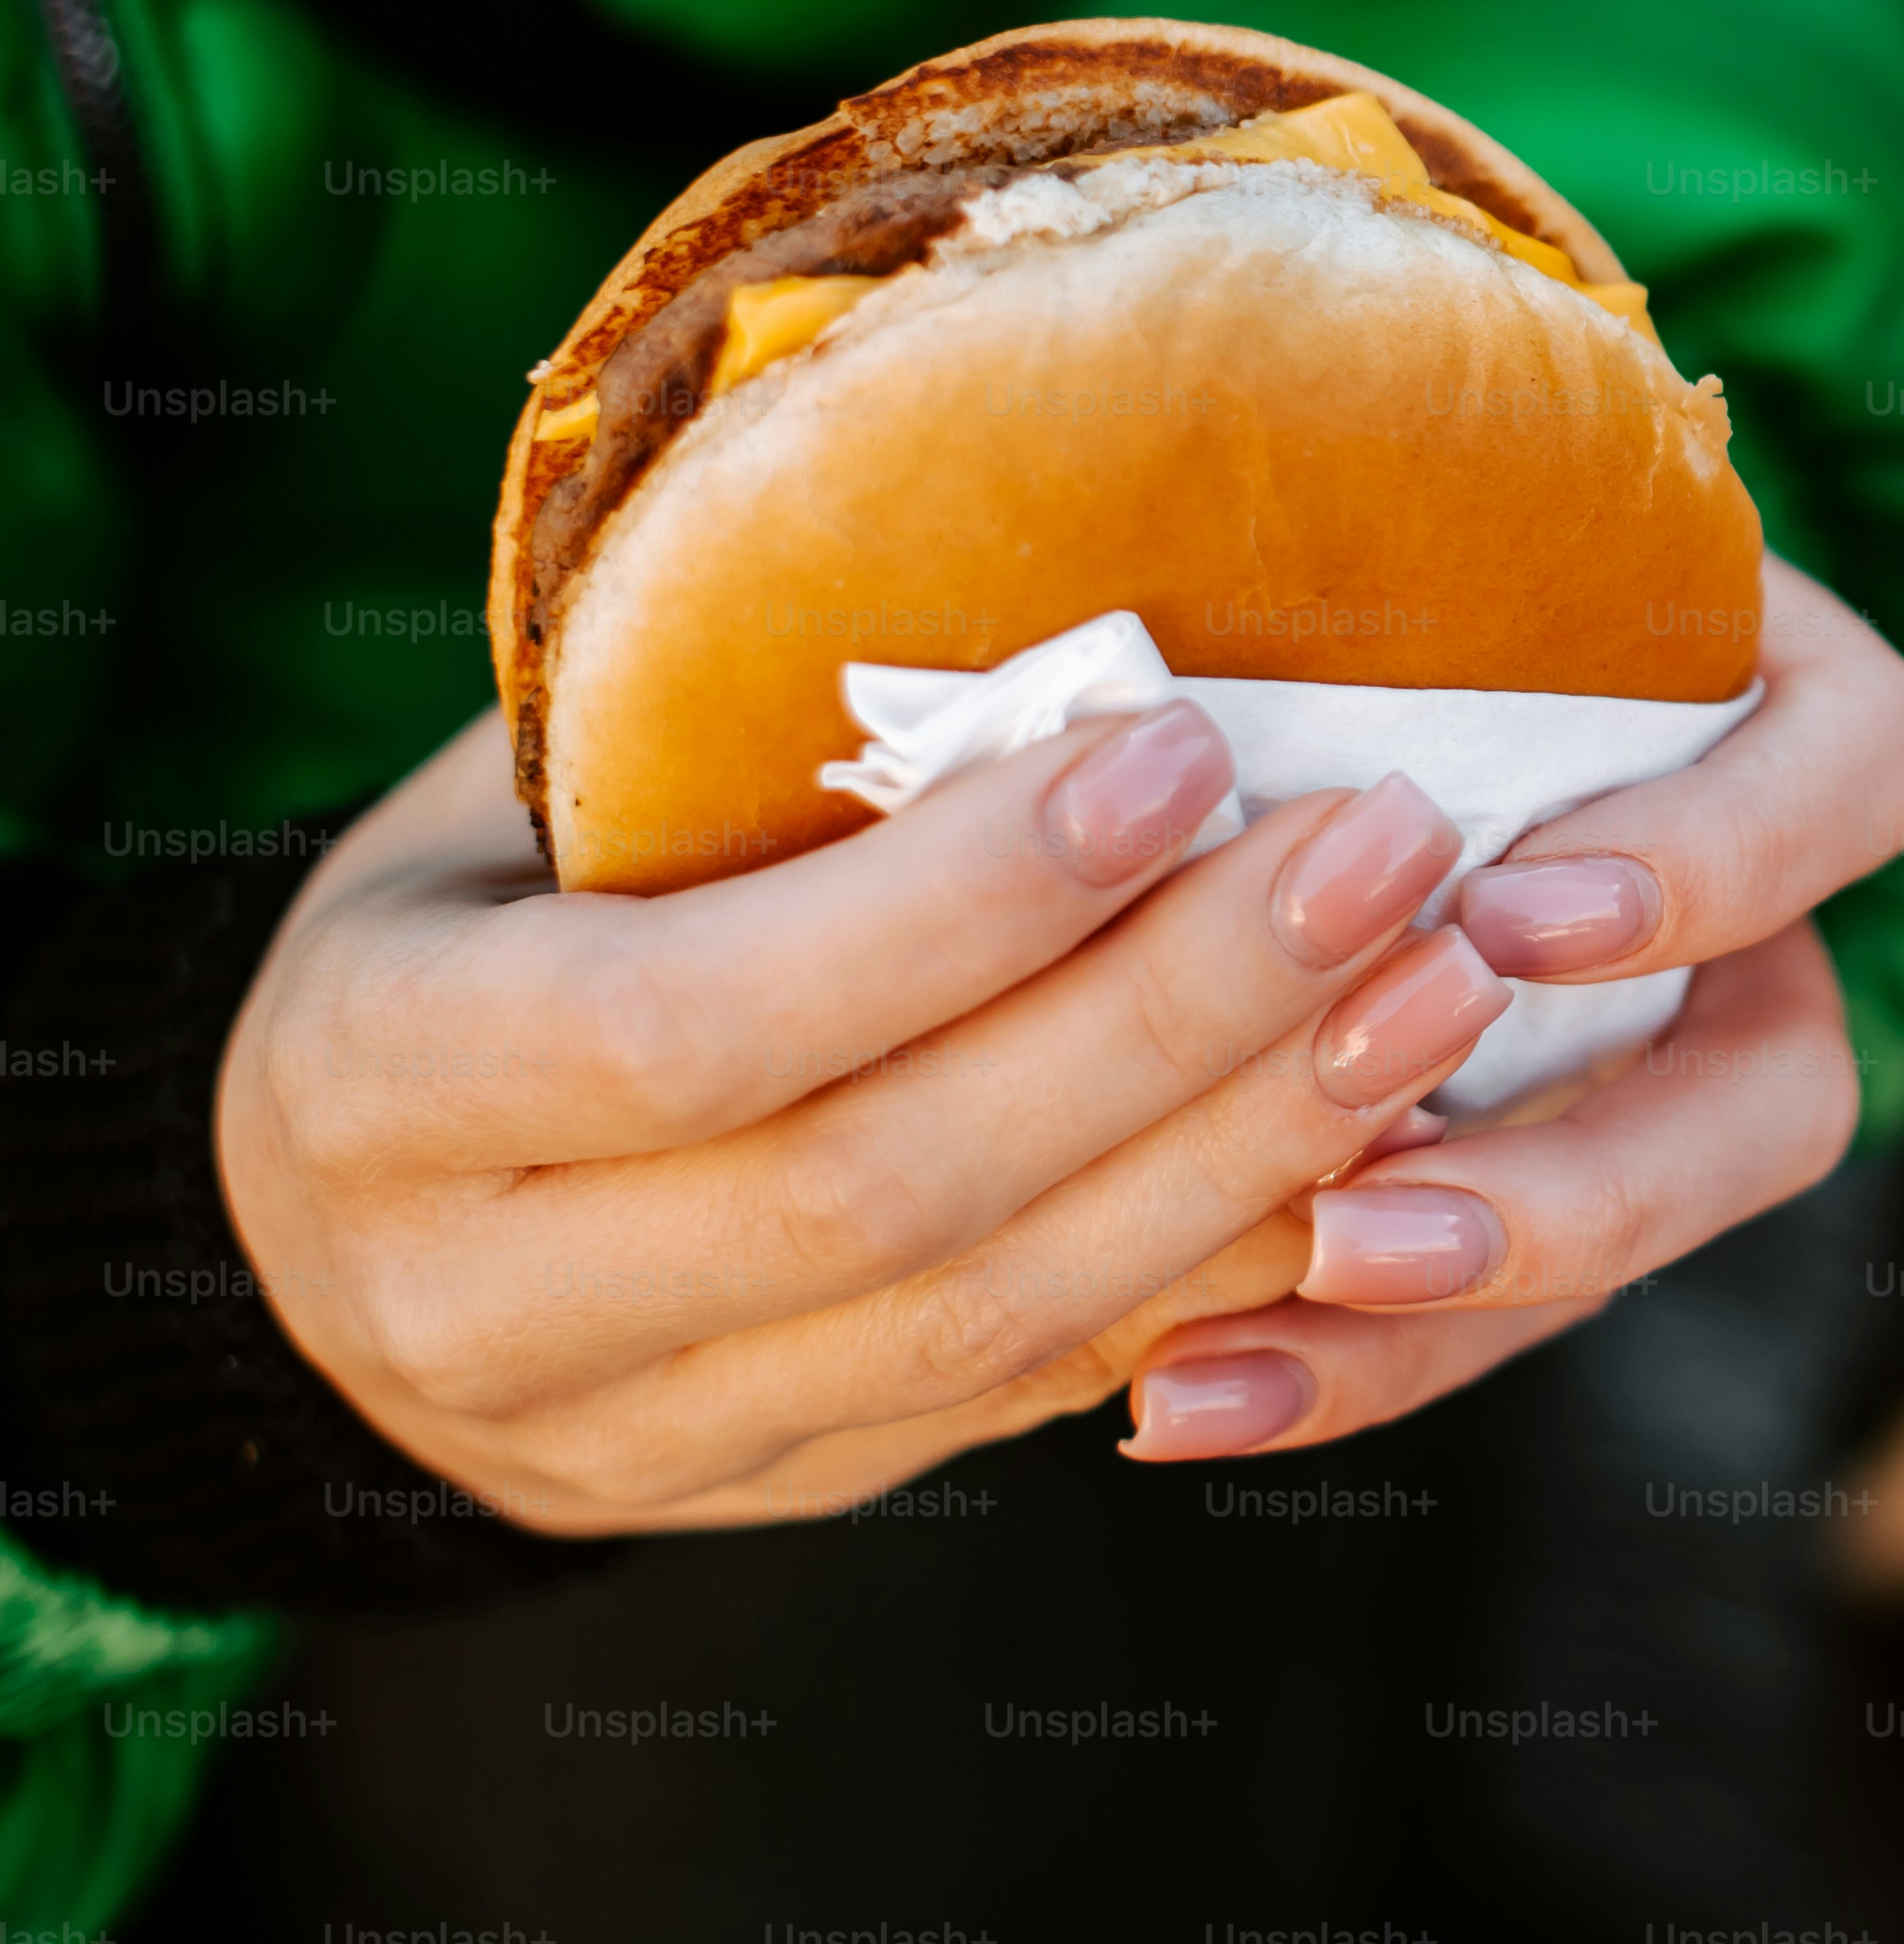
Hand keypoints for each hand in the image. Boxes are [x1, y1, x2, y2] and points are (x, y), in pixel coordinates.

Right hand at [219, 552, 1903, 1517]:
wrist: (338, 1213)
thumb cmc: (473, 905)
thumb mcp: (518, 791)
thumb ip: (716, 730)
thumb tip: (1040, 539)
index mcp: (378, 1084)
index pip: (687, 1025)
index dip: (953, 904)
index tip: (1181, 749)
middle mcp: (483, 1305)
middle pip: (884, 1190)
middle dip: (1168, 1021)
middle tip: (1392, 852)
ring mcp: (640, 1436)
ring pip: (995, 1322)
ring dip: (1250, 1147)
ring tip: (1443, 980)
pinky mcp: (792, 1486)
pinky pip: (1042, 1391)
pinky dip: (1230, 1258)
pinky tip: (1390, 1133)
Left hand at [1120, 556, 1903, 1456]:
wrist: (1290, 553)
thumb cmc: (1348, 485)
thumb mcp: (1410, 467)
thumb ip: (1386, 501)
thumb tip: (1205, 609)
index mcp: (1774, 698)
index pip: (1854, 775)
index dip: (1716, 863)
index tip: (1510, 912)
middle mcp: (1747, 907)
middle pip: (1776, 1091)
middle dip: (1581, 1191)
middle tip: (1366, 1220)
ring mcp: (1652, 1055)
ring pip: (1629, 1241)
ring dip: (1435, 1324)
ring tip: (1218, 1370)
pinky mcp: (1524, 1166)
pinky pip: (1475, 1312)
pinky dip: (1330, 1362)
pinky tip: (1163, 1395)